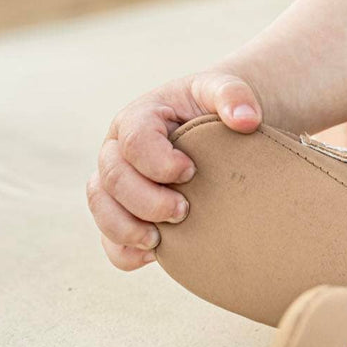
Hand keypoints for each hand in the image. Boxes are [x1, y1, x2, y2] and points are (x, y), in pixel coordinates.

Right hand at [86, 71, 262, 269]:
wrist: (215, 125)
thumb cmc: (214, 107)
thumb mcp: (222, 91)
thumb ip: (233, 95)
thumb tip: (246, 120)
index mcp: (138, 118)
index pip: (133, 141)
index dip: (158, 162)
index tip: (191, 172)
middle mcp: (118, 149)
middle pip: (111, 177)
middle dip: (145, 200)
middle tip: (182, 211)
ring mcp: (115, 181)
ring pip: (100, 206)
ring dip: (125, 228)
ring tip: (160, 241)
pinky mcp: (122, 209)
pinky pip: (107, 237)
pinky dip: (123, 251)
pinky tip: (152, 256)